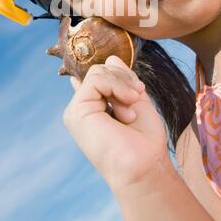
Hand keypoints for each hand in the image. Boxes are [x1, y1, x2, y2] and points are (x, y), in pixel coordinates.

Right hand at [63, 55, 170, 193]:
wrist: (144, 163)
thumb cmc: (144, 139)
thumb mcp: (136, 99)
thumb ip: (123, 79)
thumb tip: (110, 57)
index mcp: (96, 107)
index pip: (93, 78)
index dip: (110, 72)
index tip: (127, 80)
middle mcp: (84, 107)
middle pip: (100, 70)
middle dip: (124, 78)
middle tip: (137, 96)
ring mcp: (78, 109)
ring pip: (97, 72)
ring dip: (122, 84)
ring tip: (131, 107)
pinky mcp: (76, 110)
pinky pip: (95, 79)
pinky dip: (115, 86)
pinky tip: (125, 104)